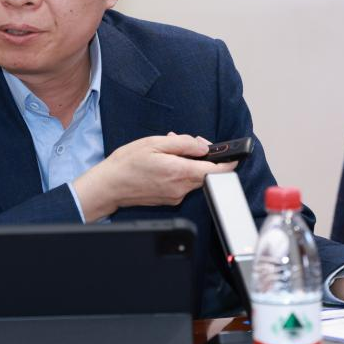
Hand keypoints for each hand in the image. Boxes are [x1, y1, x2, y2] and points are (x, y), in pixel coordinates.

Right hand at [71, 133, 237, 221]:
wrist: (109, 186)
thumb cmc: (127, 163)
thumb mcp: (154, 143)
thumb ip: (183, 144)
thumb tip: (203, 146)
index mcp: (179, 171)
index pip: (215, 170)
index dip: (228, 163)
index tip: (234, 155)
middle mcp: (180, 188)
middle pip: (206, 173)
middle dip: (203, 157)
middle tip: (191, 144)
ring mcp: (176, 196)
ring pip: (194, 178)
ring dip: (190, 164)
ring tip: (170, 152)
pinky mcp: (170, 199)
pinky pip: (183, 183)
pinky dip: (180, 172)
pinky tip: (165, 163)